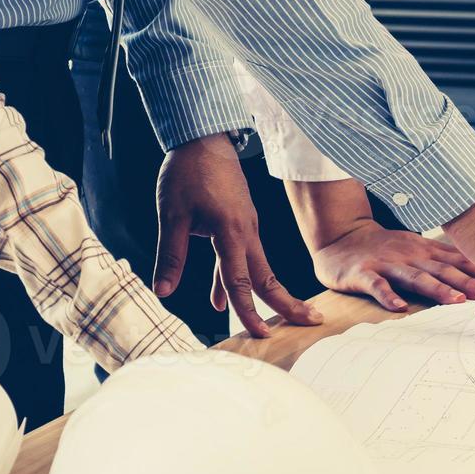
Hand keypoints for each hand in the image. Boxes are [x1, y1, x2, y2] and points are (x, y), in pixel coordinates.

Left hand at [155, 133, 321, 337]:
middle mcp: (246, 232)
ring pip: (258, 268)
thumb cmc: (186, 173)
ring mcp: (246, 226)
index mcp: (231, 232)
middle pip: (267, 277)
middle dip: (287, 304)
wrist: (201, 138)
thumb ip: (170, 255)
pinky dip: (236, 278)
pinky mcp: (240, 221)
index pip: (240, 281)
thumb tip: (162, 291)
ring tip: (277, 319)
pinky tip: (220, 296)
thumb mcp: (172, 216)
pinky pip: (243, 256)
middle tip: (312, 323)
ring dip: (265, 294)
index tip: (262, 335)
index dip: (248, 311)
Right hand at [311, 220, 474, 310]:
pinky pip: (377, 285)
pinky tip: (399, 307)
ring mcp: (387, 264)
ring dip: (437, 289)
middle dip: (469, 282)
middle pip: (443, 270)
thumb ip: (445, 261)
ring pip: (415, 277)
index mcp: (425, 251)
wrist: (339, 238)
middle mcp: (411, 255)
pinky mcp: (364, 273)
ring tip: (456, 301)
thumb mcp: (418, 248)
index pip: (459, 261)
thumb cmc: (383, 248)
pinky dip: (388, 296)